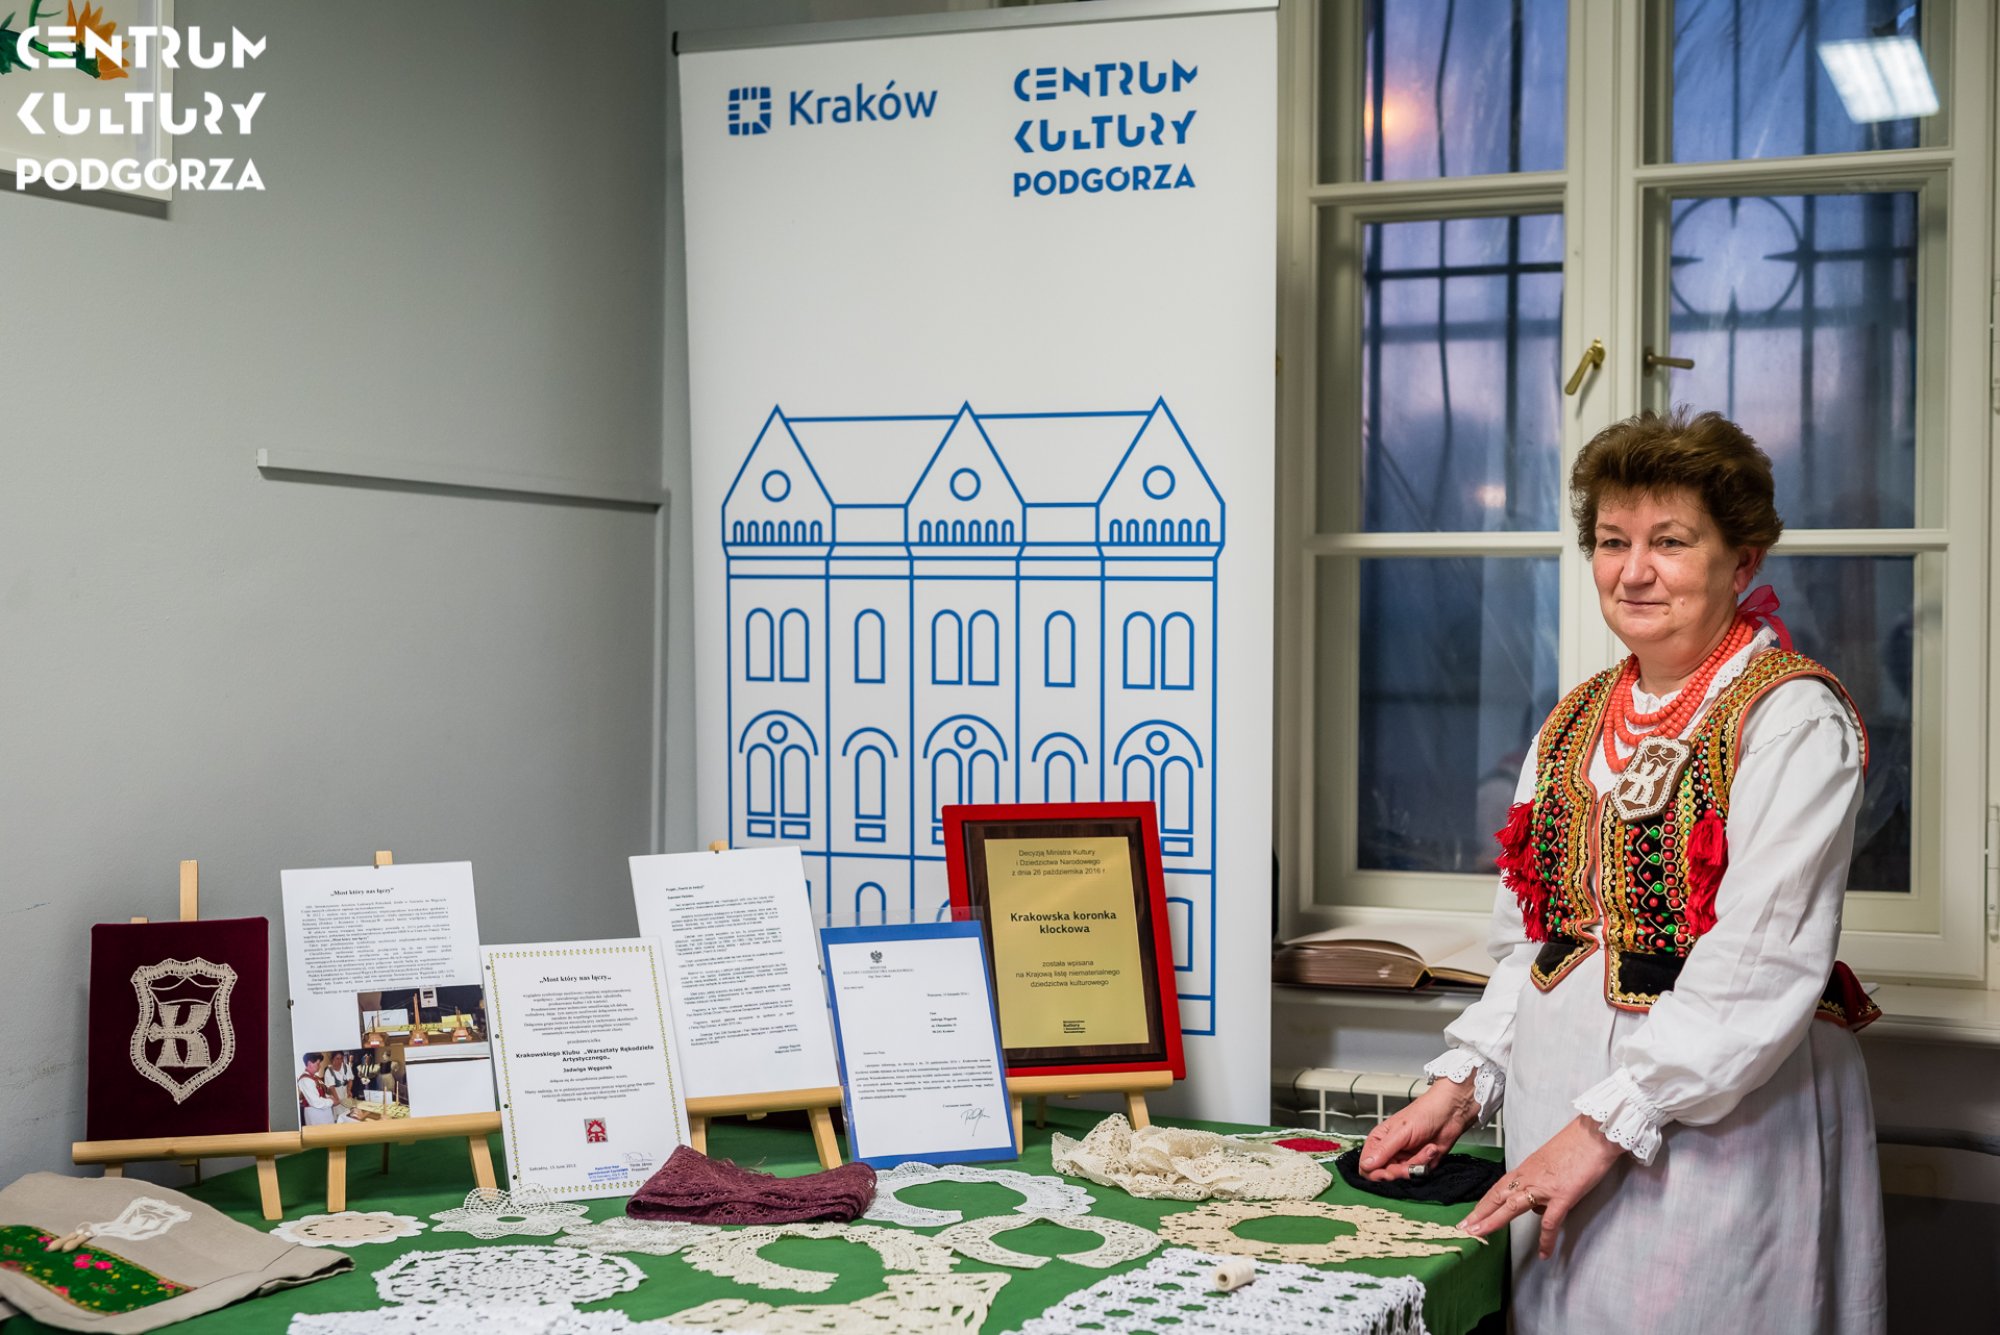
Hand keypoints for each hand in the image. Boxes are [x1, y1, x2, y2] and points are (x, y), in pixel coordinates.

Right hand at [1357, 1078, 1479, 1181]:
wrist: (1450, 1114)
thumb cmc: (1424, 1114)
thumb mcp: (1401, 1132)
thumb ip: (1383, 1150)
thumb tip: (1365, 1165)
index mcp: (1378, 1141)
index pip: (1366, 1165)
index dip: (1374, 1173)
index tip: (1387, 1173)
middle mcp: (1390, 1152)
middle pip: (1385, 1175)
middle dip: (1399, 1171)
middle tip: (1410, 1165)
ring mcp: (1405, 1159)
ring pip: (1403, 1176)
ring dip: (1417, 1164)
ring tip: (1428, 1148)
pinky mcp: (1419, 1164)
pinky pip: (1418, 1174)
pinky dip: (1426, 1164)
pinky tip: (1432, 1150)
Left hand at [1461, 1116, 1624, 1257]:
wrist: (1594, 1134)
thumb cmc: (1576, 1144)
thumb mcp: (1549, 1160)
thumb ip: (1540, 1179)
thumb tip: (1539, 1202)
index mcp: (1526, 1168)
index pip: (1498, 1188)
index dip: (1483, 1204)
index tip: (1470, 1217)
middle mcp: (1530, 1177)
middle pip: (1497, 1197)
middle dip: (1479, 1214)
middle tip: (1463, 1228)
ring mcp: (1544, 1187)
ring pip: (1512, 1207)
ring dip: (1494, 1222)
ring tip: (1480, 1236)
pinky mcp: (1563, 1196)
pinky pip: (1550, 1223)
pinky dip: (1546, 1240)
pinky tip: (1544, 1254)